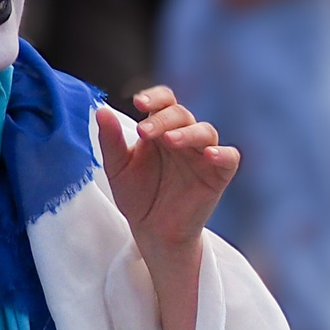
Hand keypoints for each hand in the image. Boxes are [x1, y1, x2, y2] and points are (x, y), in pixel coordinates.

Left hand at [95, 89, 234, 329]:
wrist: (151, 232)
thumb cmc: (136, 196)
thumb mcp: (118, 168)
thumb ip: (111, 141)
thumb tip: (100, 111)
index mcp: (161, 129)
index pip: (164, 101)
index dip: (155, 97)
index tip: (138, 103)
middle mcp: (184, 137)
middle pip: (181, 114)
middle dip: (163, 120)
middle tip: (145, 133)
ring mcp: (202, 154)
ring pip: (206, 131)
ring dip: (188, 133)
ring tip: (170, 141)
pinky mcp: (218, 175)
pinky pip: (229, 157)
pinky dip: (222, 154)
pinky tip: (209, 155)